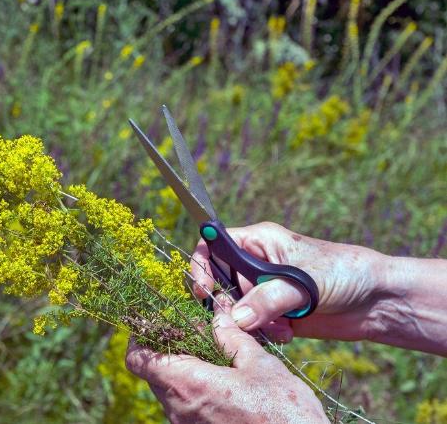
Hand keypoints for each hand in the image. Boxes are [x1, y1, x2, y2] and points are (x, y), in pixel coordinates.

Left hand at [126, 299, 329, 423]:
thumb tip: (217, 318)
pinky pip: (185, 409)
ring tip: (215, 360)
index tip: (154, 326)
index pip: (138, 360)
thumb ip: (232, 339)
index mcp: (188, 384)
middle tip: (195, 337)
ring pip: (170, 393)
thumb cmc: (284, 412)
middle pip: (154, 374)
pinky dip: (195, 392)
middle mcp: (179, 409)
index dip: (139, 339)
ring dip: (184, 373)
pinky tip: (223, 385)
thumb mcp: (260, 366)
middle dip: (168, 352)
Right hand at [190, 222, 389, 342]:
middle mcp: (254, 264)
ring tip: (276, 329)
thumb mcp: (303, 282)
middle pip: (217, 283)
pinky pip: (251, 327)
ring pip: (233, 310)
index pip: (212, 246)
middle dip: (227, 306)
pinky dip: (262, 334)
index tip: (204, 291)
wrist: (377, 301)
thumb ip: (267, 299)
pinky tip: (286, 335)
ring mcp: (262, 290)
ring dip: (248, 323)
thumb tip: (236, 318)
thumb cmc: (343, 273)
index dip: (201, 267)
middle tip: (243, 320)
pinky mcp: (272, 314)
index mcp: (257, 241)